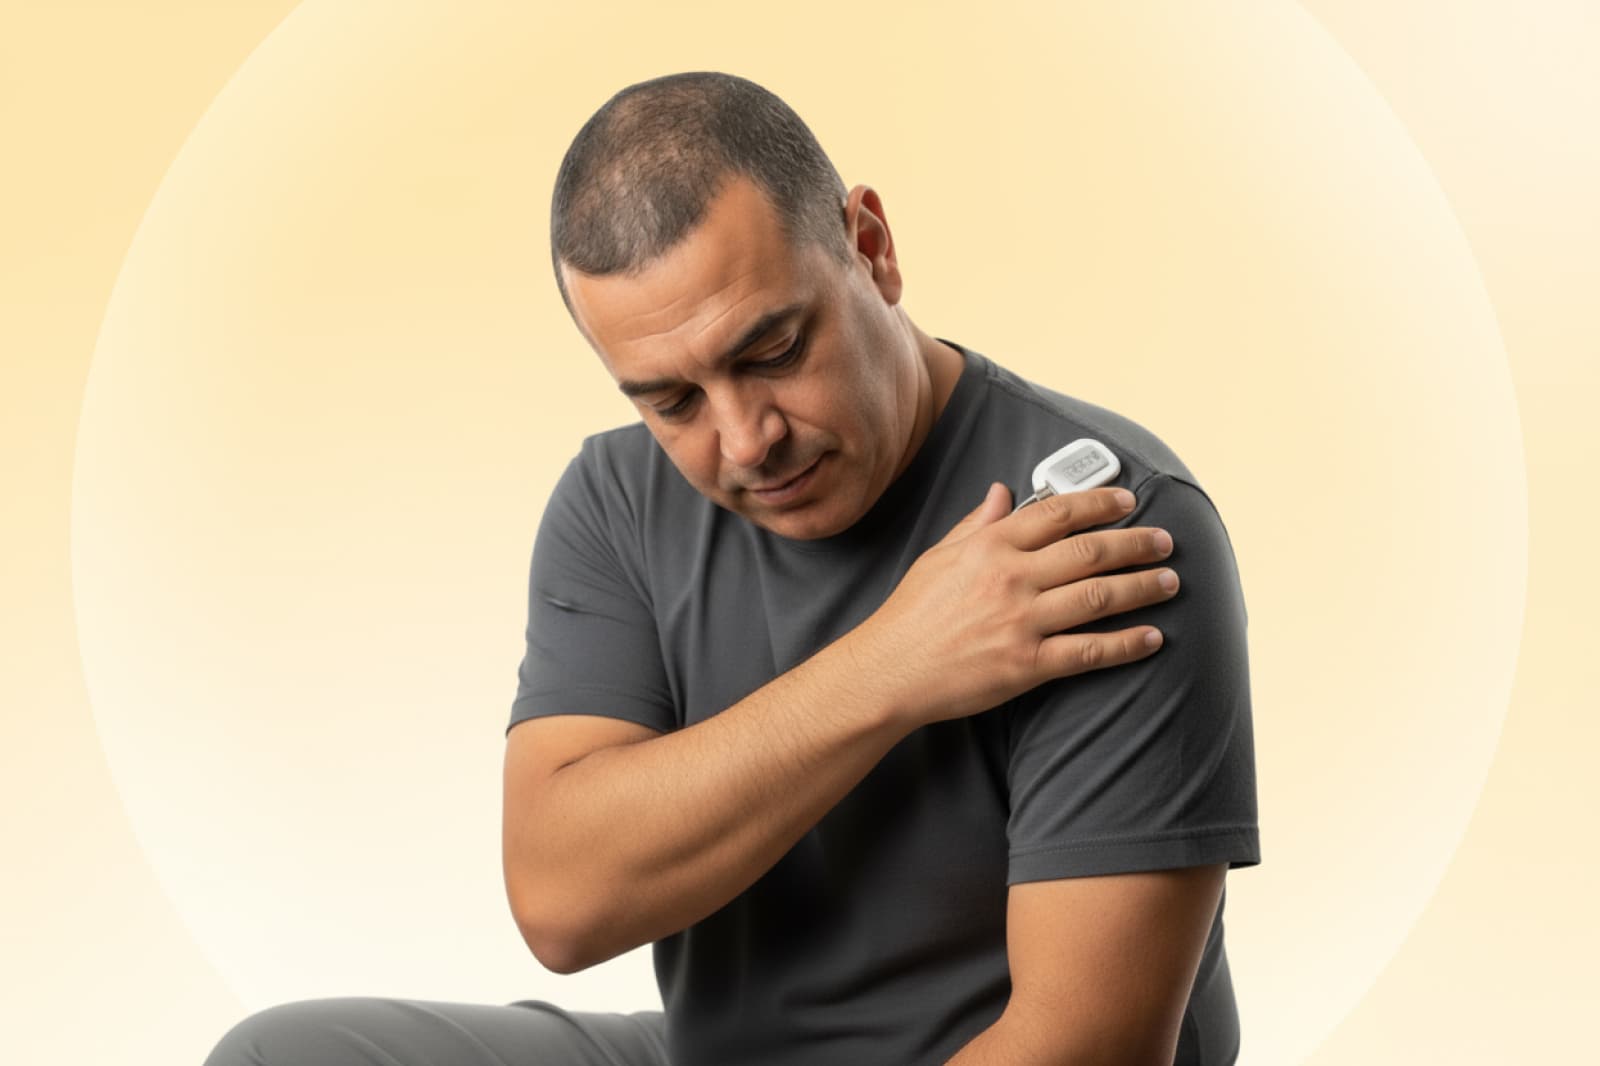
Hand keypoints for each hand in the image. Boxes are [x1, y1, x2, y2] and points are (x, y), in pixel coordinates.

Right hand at [851, 483, 1177, 727]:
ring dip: (1142, 587)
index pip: (1057, 512)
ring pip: (1098, 596)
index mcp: (989, 545)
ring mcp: (1020, 621)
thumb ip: (976, 523)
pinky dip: (1125, 644)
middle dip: (1136, 543)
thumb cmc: (910, 615)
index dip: (1100, 502)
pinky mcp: (1026, 664)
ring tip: (1170, 582)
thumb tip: (1002, 492)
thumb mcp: (939, 556)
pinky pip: (1088, 651)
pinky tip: (1152, 638)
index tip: (1128, 501)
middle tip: (1166, 542)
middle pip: (1090, 550)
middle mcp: (1010, 577)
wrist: (888, 671)